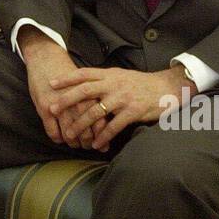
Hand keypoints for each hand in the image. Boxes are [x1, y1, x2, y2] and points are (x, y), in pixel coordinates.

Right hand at [19, 27, 98, 149]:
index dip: (102, 137)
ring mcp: (60, 107)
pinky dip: (57, 138)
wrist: (47, 58)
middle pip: (86, 132)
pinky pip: (53, 133)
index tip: (102, 144)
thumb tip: (109, 122)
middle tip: (88, 147)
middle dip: (88, 143)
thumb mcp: (86, 85)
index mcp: (89, 97)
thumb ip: (96, 101)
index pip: (99, 123)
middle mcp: (77, 103)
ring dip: (73, 143)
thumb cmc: (69, 74)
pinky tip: (60, 138)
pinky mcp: (45, 109)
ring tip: (74, 144)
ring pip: (69, 135)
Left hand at [48, 66, 196, 152]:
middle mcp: (114, 85)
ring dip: (81, 125)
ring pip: (96, 112)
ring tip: (70, 134)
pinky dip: (103, 136)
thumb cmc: (140, 84)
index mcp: (109, 75)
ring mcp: (123, 98)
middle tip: (52, 109)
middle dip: (66, 100)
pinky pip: (114, 126)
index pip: (84, 74)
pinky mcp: (133, 111)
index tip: (51, 84)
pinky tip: (96, 144)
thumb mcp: (120, 76)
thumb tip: (83, 83)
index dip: (66, 79)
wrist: (166, 88)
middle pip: (85, 91)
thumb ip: (103, 79)